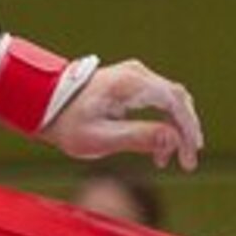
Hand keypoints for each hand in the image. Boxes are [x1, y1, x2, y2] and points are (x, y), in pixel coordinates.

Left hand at [46, 59, 203, 170]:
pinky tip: (159, 149)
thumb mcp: (99, 138)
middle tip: (188, 162)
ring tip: (168, 160)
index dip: (187, 130)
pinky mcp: (133, 84)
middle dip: (186, 132)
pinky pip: (160, 101)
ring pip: (172, 100)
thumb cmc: (68, 123)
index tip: (189, 157)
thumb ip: (137, 138)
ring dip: (176, 129)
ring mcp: (135, 76)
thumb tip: (173, 139)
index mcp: (129, 84)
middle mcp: (136, 74)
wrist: (45, 105)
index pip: (173, 102)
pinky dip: (165, 123)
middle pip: (177, 99)